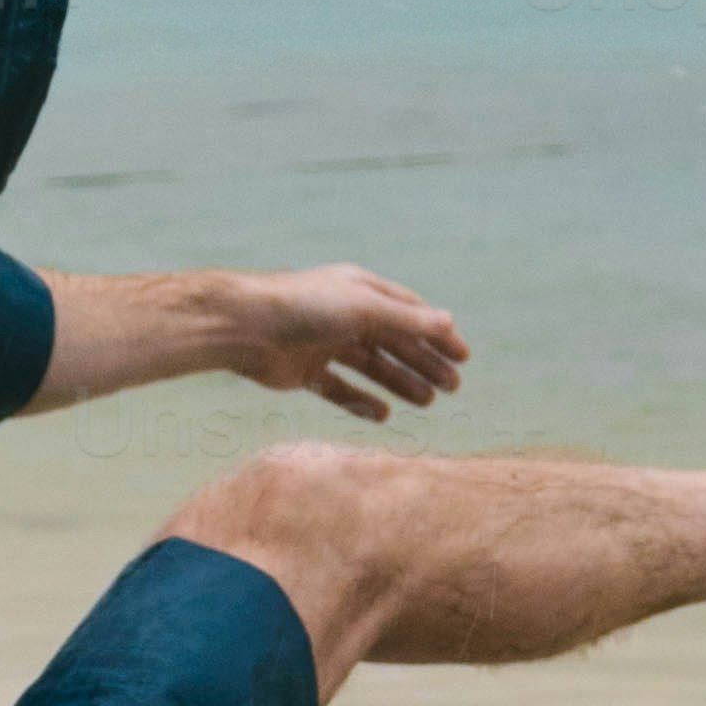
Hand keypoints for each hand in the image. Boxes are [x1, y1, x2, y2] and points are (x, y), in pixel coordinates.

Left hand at [222, 265, 468, 425]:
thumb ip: (405, 319)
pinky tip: (382, 415)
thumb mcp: (362, 308)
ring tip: (427, 403)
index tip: (462, 357)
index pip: (409, 312)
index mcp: (360, 290)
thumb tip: (450, 322)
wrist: (243, 327)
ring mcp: (324, 344)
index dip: (436, 334)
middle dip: (424, 363)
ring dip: (399, 383)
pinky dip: (360, 401)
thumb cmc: (304, 307)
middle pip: (393, 342)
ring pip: (370, 367)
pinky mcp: (304, 371)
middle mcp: (344, 315)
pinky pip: (340, 388)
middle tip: (452, 388)